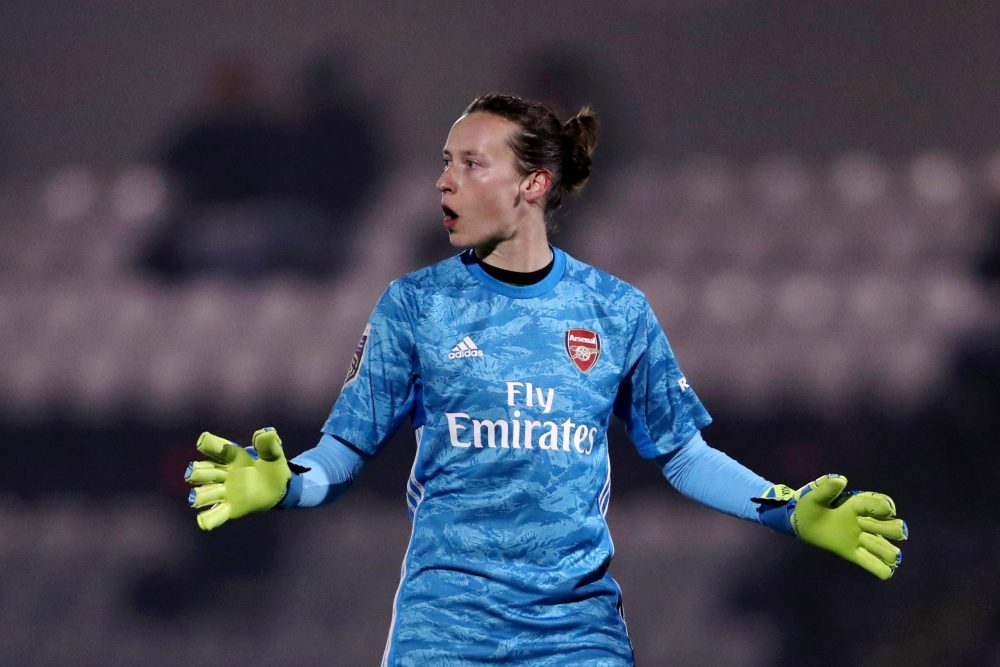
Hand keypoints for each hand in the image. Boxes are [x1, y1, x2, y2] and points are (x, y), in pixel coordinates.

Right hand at [185, 427, 291, 530]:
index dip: (207, 444)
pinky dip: (206, 519)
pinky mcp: (229, 509)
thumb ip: (269, 444)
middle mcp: (221, 474)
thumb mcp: (273, 454)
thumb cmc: (272, 468)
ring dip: (201, 495)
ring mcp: (223, 492)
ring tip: (208, 496)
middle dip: (199, 472)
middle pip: (199, 472)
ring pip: (200, 494)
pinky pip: (211, 517)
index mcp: (230, 456)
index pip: (212, 447)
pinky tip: (205, 520)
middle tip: (215, 474)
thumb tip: (265, 432)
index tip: (203, 442)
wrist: (279, 489)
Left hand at [773, 474, 907, 579]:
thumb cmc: (811, 507)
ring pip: (890, 550)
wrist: (802, 523)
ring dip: (882, 548)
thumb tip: (841, 480)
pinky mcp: (854, 555)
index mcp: (860, 506)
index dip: (883, 507)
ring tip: (862, 542)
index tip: (876, 510)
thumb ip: (826, 489)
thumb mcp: (815, 496)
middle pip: (896, 528)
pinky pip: (877, 567)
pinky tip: (881, 569)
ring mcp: (863, 540)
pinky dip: (882, 569)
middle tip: (863, 526)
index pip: (884, 505)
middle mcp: (867, 523)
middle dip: (888, 529)